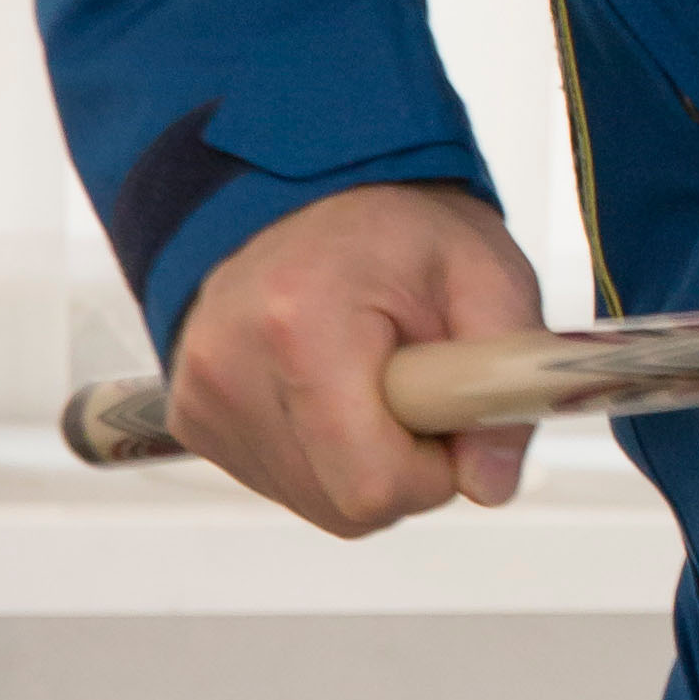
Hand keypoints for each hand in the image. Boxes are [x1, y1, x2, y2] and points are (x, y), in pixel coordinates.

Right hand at [165, 182, 543, 537]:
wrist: (302, 193)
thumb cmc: (392, 231)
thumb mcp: (485, 274)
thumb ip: (506, 378)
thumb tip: (489, 484)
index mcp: (301, 323)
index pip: (372, 484)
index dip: (432, 471)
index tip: (449, 417)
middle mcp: (230, 366)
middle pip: (343, 506)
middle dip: (402, 469)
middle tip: (416, 393)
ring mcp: (202, 397)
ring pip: (315, 503)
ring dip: (363, 463)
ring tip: (373, 383)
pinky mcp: (192, 419)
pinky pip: (283, 483)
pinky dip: (323, 456)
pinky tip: (332, 393)